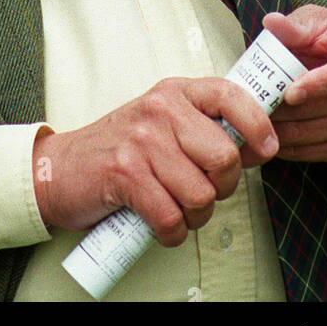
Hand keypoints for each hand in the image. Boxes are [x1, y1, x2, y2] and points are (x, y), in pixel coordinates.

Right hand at [32, 76, 278, 245]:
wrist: (60, 169)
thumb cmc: (120, 149)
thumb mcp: (163, 123)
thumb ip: (203, 127)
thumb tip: (256, 146)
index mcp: (175, 93)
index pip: (230, 95)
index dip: (258, 124)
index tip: (266, 149)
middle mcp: (160, 110)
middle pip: (225, 158)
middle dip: (223, 187)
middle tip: (202, 190)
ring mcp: (141, 140)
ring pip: (202, 194)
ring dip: (194, 215)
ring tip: (176, 206)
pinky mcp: (125, 174)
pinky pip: (172, 217)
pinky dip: (171, 232)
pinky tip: (160, 223)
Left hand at [263, 6, 326, 161]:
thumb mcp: (321, 22)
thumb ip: (296, 26)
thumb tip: (271, 22)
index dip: (318, 84)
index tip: (289, 93)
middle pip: (326, 108)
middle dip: (285, 110)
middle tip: (253, 106)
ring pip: (318, 134)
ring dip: (284, 132)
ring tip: (257, 121)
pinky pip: (320, 153)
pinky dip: (292, 149)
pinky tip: (272, 138)